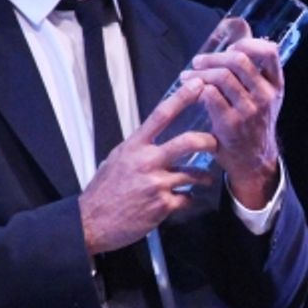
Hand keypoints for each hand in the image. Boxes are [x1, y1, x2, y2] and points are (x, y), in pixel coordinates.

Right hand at [79, 72, 215, 254]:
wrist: (92, 222)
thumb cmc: (104, 190)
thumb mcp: (116, 159)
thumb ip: (138, 147)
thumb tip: (154, 136)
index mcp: (134, 147)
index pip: (161, 115)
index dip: (182, 98)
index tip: (198, 85)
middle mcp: (147, 162)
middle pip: (186, 142)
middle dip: (207, 141)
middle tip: (215, 142)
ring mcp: (156, 184)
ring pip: (193, 174)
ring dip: (203, 178)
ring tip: (205, 179)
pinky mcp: (163, 206)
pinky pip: (187, 199)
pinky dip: (188, 199)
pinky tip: (184, 200)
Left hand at [185, 37, 283, 208]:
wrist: (253, 159)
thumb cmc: (253, 121)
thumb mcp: (260, 93)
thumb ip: (250, 62)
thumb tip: (239, 24)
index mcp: (275, 85)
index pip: (269, 52)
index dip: (247, 43)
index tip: (230, 48)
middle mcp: (265, 96)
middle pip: (238, 60)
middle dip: (213, 57)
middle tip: (198, 61)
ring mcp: (249, 110)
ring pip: (221, 77)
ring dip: (200, 72)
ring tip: (188, 75)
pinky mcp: (230, 124)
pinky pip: (209, 95)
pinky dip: (197, 89)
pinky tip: (191, 91)